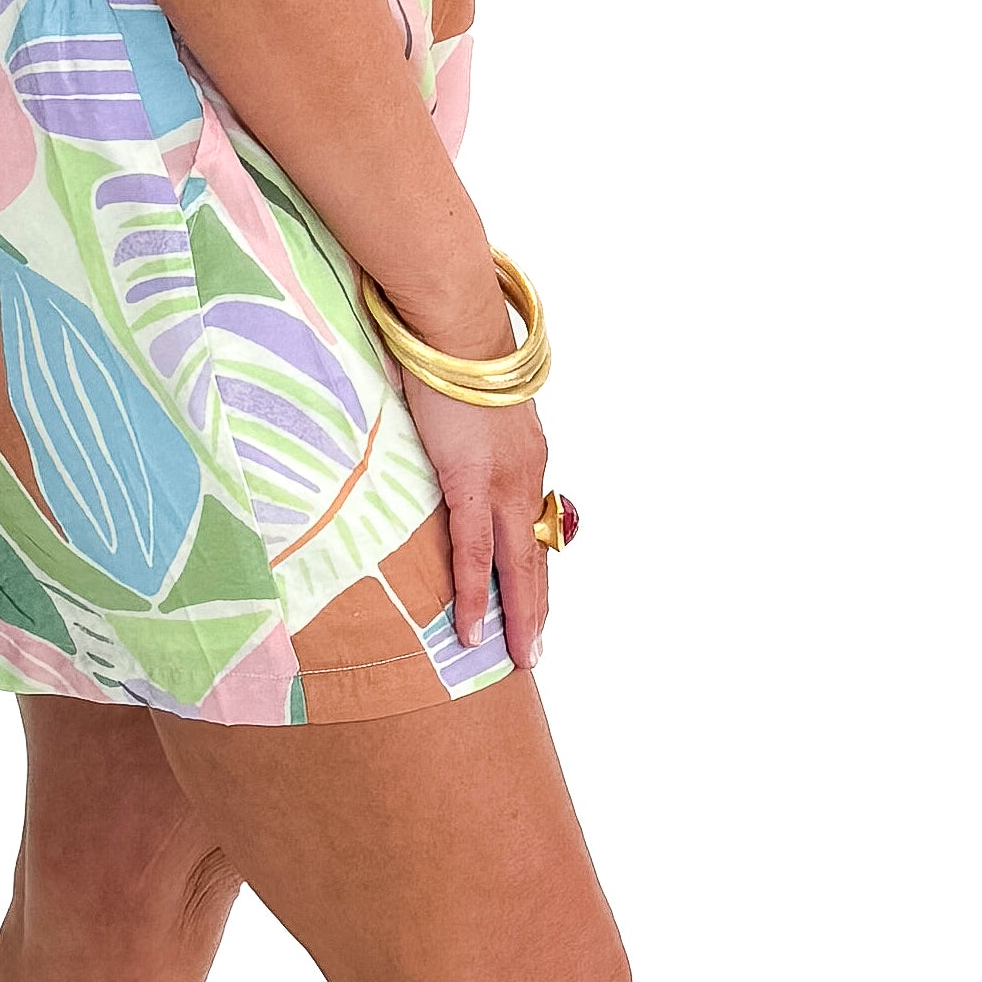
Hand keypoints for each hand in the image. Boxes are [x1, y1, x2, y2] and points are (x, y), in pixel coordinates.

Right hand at [398, 369, 551, 672]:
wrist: (457, 325)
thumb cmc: (455, 349)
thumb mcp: (473, 400)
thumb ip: (468, 427)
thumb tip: (445, 432)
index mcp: (527, 455)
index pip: (533, 525)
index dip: (534, 567)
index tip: (535, 599)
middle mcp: (525, 475)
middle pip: (535, 555)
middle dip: (537, 606)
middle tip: (536, 650)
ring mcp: (502, 482)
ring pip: (516, 565)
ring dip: (519, 614)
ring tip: (520, 655)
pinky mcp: (470, 481)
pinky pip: (475, 553)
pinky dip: (476, 595)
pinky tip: (474, 628)